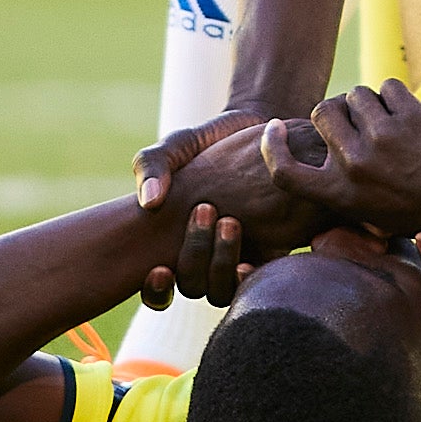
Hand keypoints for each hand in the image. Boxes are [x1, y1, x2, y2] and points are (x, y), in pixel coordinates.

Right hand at [137, 118, 330, 311]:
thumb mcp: (177, 145)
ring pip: (225, 290)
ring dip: (223, 265)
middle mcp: (204, 259)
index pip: (158, 290)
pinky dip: (259, 271)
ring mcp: (238, 258)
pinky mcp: (271, 253)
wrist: (263, 131)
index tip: (160, 269)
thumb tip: (150, 202)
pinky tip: (264, 247)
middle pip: (193, 287)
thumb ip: (153, 165)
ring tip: (230, 222)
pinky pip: (263, 280)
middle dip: (195, 260)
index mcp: (173, 244)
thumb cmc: (211, 141)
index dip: (156, 290)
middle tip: (206, 213)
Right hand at [259, 81, 420, 237]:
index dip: (272, 146)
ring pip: (357, 94)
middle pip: (323, 112)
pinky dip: (397, 95)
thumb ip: (342, 188)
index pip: (284, 170)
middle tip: (360, 120)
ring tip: (392, 120)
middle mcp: (354, 165)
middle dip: (339, 110)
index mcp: (339, 193)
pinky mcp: (410, 116)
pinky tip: (412, 114)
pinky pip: (388, 86)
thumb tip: (313, 160)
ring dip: (371, 101)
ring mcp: (381, 138)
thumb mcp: (371, 213)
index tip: (275, 128)